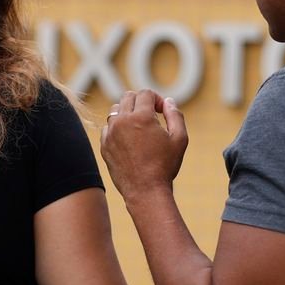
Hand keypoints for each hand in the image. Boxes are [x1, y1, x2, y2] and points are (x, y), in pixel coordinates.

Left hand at [100, 90, 188, 205]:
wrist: (145, 190)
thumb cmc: (165, 166)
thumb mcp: (179, 139)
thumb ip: (175, 115)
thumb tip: (168, 101)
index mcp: (141, 117)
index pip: (145, 93)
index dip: (156, 99)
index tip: (162, 112)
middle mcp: (122, 121)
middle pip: (128, 97)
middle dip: (141, 102)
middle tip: (151, 116)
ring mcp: (110, 133)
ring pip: (116, 110)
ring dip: (128, 112)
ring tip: (140, 127)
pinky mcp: (104, 144)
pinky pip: (108, 127)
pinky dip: (118, 127)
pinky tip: (129, 139)